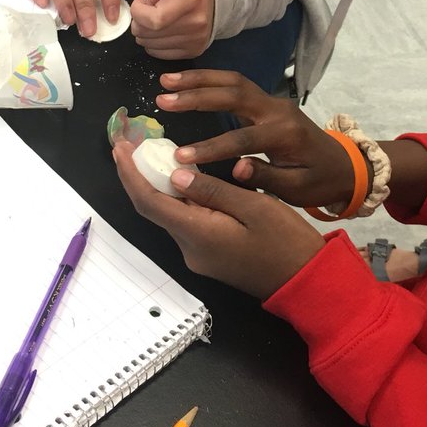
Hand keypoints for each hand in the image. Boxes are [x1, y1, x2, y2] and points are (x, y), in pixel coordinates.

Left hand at [114, 141, 323, 299]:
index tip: (120, 147)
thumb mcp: (254, 206)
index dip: (130, 174)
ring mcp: (199, 255)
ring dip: (161, 186)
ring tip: (158, 152)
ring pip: (172, 214)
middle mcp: (190, 248)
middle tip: (135, 143)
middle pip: (155, 208)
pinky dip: (181, 199)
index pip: (150, 201)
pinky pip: (187, 222)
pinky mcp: (210, 255)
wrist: (306, 282)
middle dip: (140, 175)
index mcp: (198, 234)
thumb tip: (176, 173)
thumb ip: (212, 190)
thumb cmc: (287, 242)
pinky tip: (187, 178)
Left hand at [129, 0, 214, 58]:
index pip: (153, 20)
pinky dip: (154, 42)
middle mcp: (196, 23)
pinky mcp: (194, 50)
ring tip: (159, 15)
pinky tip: (163, 27)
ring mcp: (196, 39)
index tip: (140, 1)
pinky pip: (159, 53)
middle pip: (148, 34)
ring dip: (147, 31)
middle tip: (151, 7)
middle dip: (140, 20)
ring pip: (150, 45)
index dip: (138, 11)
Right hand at [153, 69, 359, 207]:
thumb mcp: (297, 189)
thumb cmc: (319, 181)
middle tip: (163, 99)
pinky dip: (211, 80)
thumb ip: (267, 177)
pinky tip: (188, 81)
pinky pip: (236, 85)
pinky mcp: (267, 102)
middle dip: (197, 96)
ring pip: (233, 82)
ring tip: (166, 80)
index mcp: (285, 134)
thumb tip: (236, 168)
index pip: (242, 139)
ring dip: (199, 79)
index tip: (181, 157)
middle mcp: (277, 110)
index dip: (211, 148)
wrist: (344, 165)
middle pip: (233, 94)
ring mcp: (273, 102)